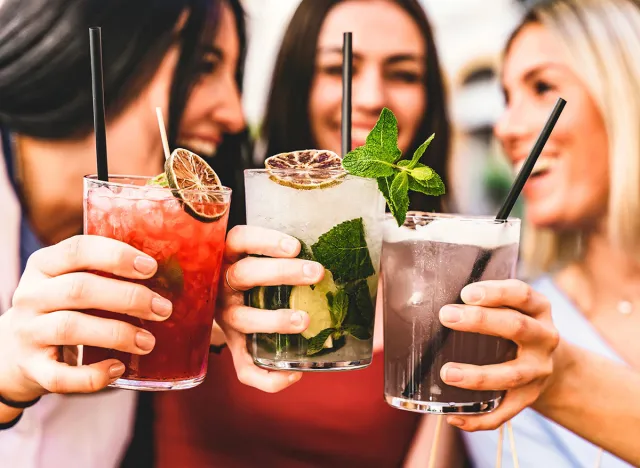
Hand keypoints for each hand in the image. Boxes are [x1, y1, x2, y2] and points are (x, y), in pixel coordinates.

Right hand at [0, 235, 171, 402]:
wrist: (12, 352)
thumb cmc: (61, 308)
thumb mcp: (71, 281)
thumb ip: (106, 273)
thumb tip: (172, 274)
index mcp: (44, 265)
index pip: (78, 249)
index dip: (117, 256)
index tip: (151, 267)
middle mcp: (31, 295)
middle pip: (80, 289)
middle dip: (128, 298)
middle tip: (163, 309)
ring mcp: (28, 332)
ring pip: (71, 327)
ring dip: (117, 333)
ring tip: (149, 341)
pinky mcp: (31, 368)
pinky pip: (61, 375)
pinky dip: (92, 375)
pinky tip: (118, 368)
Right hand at [216, 225, 323, 392]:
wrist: (216, 297)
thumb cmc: (253, 270)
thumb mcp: (257, 254)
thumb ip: (285, 253)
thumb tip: (337, 253)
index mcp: (228, 255)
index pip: (240, 240)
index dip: (265, 242)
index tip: (295, 246)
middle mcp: (222, 285)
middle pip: (244, 275)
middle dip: (282, 273)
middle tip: (316, 272)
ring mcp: (225, 317)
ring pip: (242, 318)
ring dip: (274, 320)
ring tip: (304, 320)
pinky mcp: (233, 345)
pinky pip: (243, 368)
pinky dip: (267, 377)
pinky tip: (295, 374)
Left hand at [438, 279, 558, 430]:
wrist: (550, 363)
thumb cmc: (513, 326)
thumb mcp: (510, 307)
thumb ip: (483, 301)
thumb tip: (427, 297)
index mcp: (538, 309)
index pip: (521, 294)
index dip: (495, 292)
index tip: (466, 292)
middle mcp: (544, 338)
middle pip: (516, 327)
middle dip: (480, 321)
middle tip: (445, 316)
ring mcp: (539, 371)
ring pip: (511, 375)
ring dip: (477, 376)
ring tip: (446, 373)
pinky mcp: (529, 398)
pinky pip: (505, 413)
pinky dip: (479, 419)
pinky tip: (453, 416)